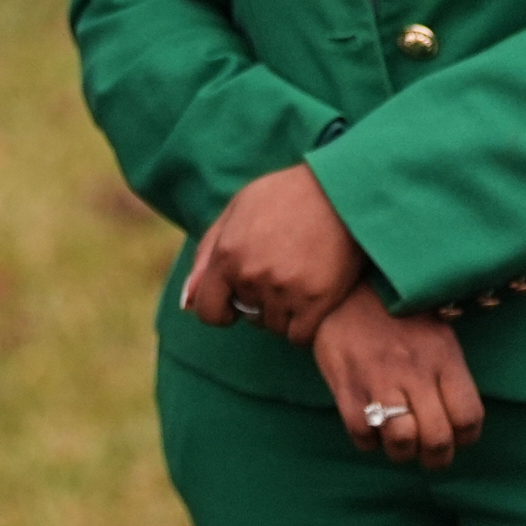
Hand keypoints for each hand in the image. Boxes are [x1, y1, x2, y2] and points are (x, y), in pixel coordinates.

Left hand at [181, 162, 366, 344]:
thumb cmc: (284, 196)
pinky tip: (312, 301)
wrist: (339, 189)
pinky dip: (304, 325)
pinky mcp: (317, 300)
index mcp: (227, 255)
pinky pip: (300, 336)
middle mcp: (251, 276)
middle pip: (247, 315)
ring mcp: (285, 289)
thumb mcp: (235, 211)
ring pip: (274, 326)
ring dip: (283, 312)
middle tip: (281, 272)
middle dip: (258, 301)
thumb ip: (207, 256)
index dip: (220, 310)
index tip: (235, 304)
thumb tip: (186, 302)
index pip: (207, 311)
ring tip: (299, 279)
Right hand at [311, 285, 483, 468]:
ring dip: (402, 453)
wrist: (344, 289)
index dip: (466, 438)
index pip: (468, 417)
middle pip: (437, 437)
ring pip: (400, 440)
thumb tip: (457, 418)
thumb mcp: (437, 333)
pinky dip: (368, 442)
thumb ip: (448, 373)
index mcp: (443, 357)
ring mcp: (378, 378)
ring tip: (400, 446)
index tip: (457, 438)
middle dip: (436, 458)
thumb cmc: (396, 314)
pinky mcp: (345, 384)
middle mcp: (414, 371)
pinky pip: (361, 432)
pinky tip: (371, 431)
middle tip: (431, 458)